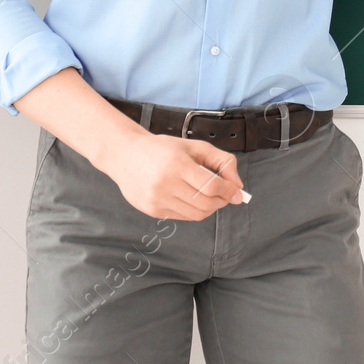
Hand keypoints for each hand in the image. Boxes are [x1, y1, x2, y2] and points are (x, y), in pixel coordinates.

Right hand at [99, 131, 245, 220]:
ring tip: (210, 196)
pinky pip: (183, 217)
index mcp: (177, 164)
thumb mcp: (194, 146)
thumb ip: (221, 161)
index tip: (238, 193)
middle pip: (206, 204)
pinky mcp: (152, 211)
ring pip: (196, 214)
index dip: (229, 191)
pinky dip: (194, 211)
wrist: (125, 155)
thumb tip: (238, 186)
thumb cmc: (162, 148)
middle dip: (222, 201)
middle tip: (226, 195)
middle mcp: (165, 184)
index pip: (211, 186)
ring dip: (210, 208)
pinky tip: (192, 199)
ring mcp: (157, 200)